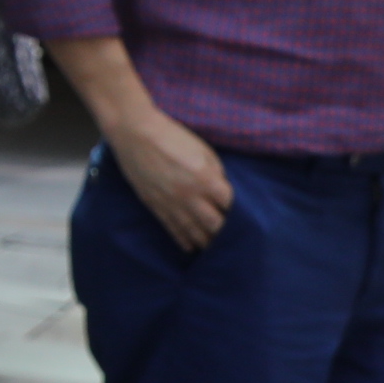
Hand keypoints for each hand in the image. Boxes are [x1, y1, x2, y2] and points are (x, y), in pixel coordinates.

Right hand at [105, 103, 232, 251]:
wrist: (134, 134)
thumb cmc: (171, 137)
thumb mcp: (203, 151)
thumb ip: (216, 174)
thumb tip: (223, 191)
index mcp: (205, 179)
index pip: (231, 206)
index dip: (241, 213)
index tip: (249, 219)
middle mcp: (189, 195)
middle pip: (215, 225)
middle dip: (226, 233)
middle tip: (236, 239)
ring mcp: (171, 203)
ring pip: (194, 232)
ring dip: (207, 242)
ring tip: (217, 249)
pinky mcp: (155, 206)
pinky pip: (173, 229)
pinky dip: (184, 240)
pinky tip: (192, 247)